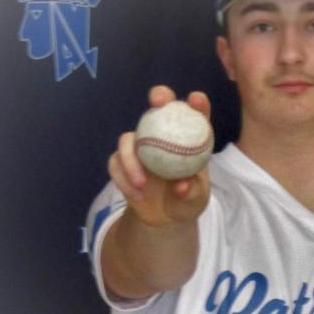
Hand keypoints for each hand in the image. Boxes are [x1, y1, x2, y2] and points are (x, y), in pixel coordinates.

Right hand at [107, 85, 211, 227]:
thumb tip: (181, 186)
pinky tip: (135, 195)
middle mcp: (163, 134)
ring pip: (128, 138)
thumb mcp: (196, 200)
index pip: (196, 114)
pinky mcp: (122, 161)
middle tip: (158, 103)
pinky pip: (116, 163)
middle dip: (159, 95)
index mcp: (189, 138)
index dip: (197, 102)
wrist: (164, 218)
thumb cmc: (187, 200)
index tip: (196, 100)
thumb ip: (192, 191)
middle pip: (159, 105)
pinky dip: (123, 179)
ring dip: (131, 160)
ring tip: (141, 183)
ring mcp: (140, 145)